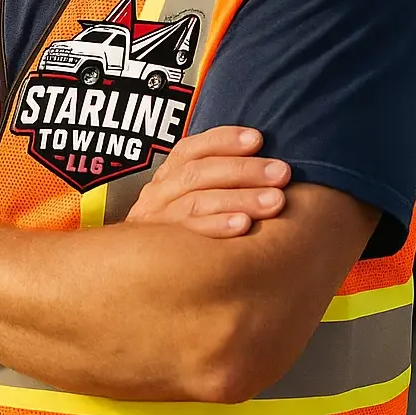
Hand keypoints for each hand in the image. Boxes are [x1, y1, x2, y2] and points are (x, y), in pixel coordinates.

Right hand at [125, 126, 289, 235]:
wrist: (135, 275)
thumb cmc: (183, 234)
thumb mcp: (191, 202)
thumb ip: (217, 183)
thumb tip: (267, 167)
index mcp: (167, 177)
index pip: (191, 149)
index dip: (223, 140)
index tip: (257, 139)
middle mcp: (158, 195)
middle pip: (198, 173)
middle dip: (243, 170)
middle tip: (280, 173)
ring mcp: (157, 223)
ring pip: (196, 201)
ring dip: (239, 198)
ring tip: (274, 200)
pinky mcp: (160, 251)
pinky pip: (189, 235)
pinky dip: (217, 226)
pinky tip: (244, 225)